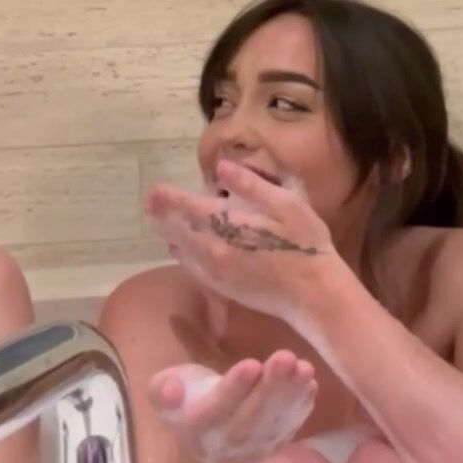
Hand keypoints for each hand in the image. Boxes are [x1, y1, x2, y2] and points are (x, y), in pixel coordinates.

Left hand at [146, 160, 348, 321]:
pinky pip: (193, 269)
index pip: (188, 207)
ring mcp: (216, 272)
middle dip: (162, 214)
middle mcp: (213, 250)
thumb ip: (251, 185)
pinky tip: (181, 249)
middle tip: (150, 201)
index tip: (152, 189)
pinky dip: (183, 255)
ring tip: (161, 221)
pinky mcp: (222, 288)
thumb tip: (221, 167)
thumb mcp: (287, 204)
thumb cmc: (305, 244)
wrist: (313, 294)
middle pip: (178, 229)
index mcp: (228, 225)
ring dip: (170, 233)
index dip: (168, 197)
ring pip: (182, 250)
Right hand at [150, 353, 319, 462]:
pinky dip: (301, 406)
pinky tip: (309, 381)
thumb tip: (172, 389)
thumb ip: (163, 389)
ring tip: (303, 366)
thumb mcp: (164, 394)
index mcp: (195, 428)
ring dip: (291, 395)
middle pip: (250, 420)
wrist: (206, 448)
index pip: (215, 411)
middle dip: (270, 389)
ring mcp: (253, 448)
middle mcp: (226, 444)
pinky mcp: (274, 445)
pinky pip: (289, 427)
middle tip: (285, 358)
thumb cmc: (186, 405)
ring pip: (274, 424)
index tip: (251, 364)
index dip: (233, 389)